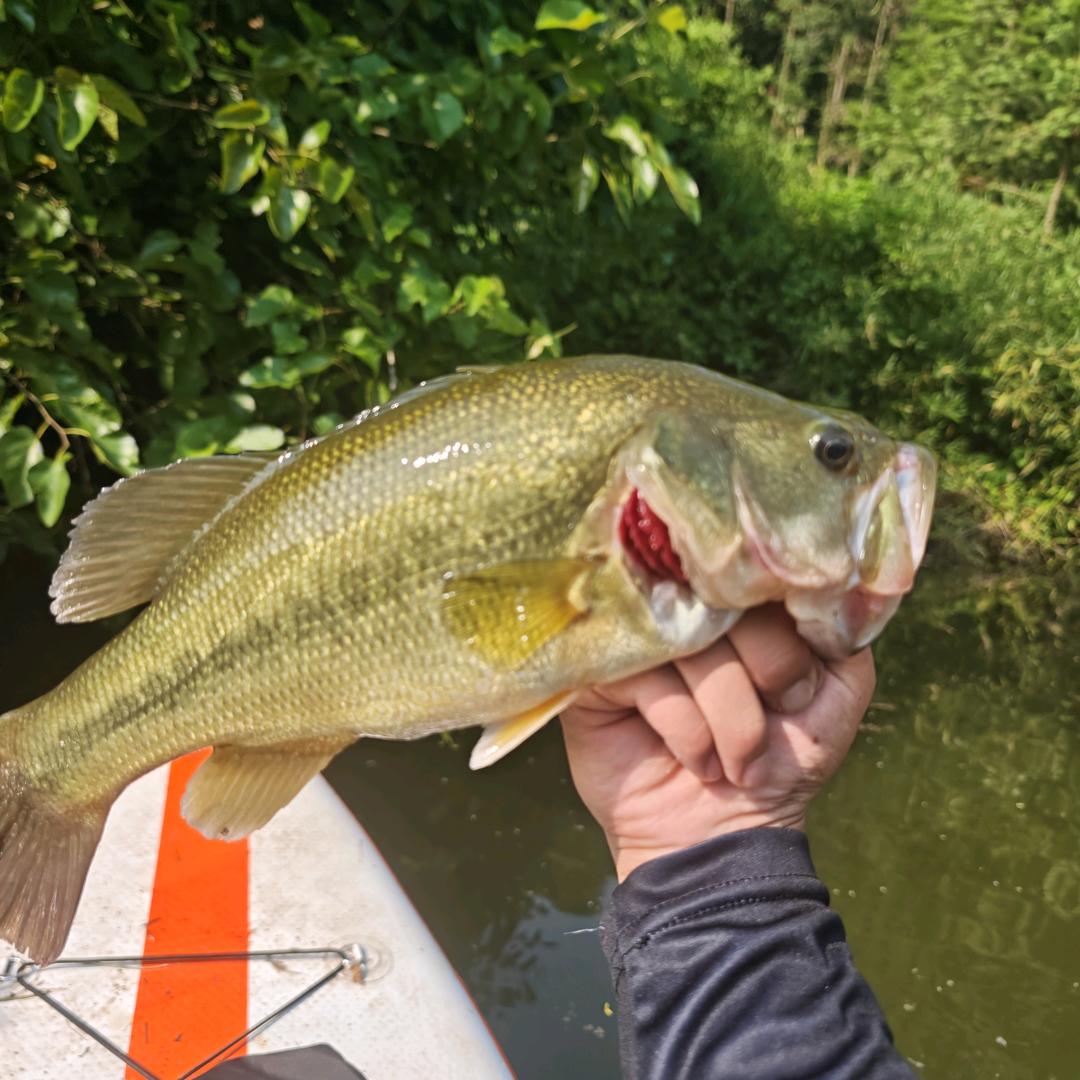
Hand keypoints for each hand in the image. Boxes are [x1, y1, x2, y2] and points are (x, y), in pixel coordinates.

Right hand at [560, 603, 874, 880]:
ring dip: (731, 720)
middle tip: (772, 728)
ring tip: (732, 763)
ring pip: (692, 644)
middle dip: (768, 674)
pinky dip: (687, 730)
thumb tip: (824, 581)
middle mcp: (685, 603)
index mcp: (738, 598)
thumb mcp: (835, 692)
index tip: (798, 696)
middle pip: (729, 602)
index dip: (788, 640)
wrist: (725, 835)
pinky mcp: (598, 671)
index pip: (764, 574)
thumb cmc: (779, 760)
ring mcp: (639, 633)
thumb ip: (839, 628)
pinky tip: (694, 760)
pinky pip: (649, 678)